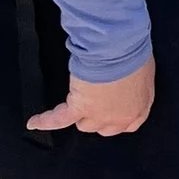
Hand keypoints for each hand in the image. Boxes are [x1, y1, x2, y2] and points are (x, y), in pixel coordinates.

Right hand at [27, 60, 153, 137]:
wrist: (120, 51)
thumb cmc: (134, 54)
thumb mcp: (144, 69)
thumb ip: (137, 82)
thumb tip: (130, 77)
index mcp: (139, 108)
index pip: (129, 125)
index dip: (119, 120)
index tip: (114, 112)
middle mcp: (119, 118)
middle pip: (104, 127)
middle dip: (100, 117)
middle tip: (96, 99)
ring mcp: (98, 115)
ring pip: (84, 124)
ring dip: (79, 114)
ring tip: (75, 99)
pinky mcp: (78, 108)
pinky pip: (59, 119)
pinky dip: (46, 121)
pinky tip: (34, 123)